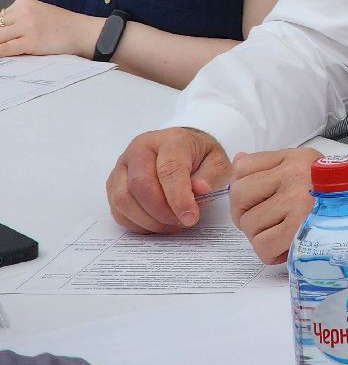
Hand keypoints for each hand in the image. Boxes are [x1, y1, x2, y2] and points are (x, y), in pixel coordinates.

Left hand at [0, 0, 102, 57]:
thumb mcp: (38, 14)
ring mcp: (27, 26)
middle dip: (1, 38)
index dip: (2, 31)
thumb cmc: (63, 26)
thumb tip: (2, 33)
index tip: (7, 38)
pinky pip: (4, 49)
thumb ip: (19, 19)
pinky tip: (3, 57)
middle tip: (9, 43)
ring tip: (9, 50)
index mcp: (23, 3)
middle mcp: (23, 12)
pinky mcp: (31, 41)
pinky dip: (0, 54)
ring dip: (1, 45)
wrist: (83, 32)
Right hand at [107, 127, 229, 233]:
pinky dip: (136, 223)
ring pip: (123, 200)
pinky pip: (117, 210)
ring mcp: (122, 166)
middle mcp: (140, 149)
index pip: (169, 169)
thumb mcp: (217, 162)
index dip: (178, 198)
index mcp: (169, 140)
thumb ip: (211, 176)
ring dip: (148, 220)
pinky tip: (156, 223)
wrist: (179, 149)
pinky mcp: (113, 183)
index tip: (190, 218)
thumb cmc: (199, 157)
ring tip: (171, 224)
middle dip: (161, 211)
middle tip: (181, 222)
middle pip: (140, 185)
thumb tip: (200, 190)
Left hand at [230, 147, 323, 263]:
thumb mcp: (305, 169)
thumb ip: (269, 166)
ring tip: (283, 234)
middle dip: (246, 215)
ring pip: (249, 224)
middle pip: (239, 195)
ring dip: (261, 237)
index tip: (257, 201)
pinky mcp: (299, 227)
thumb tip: (238, 159)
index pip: (243, 167)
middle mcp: (295, 174)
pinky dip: (271, 253)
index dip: (244, 190)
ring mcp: (297, 199)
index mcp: (295, 158)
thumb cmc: (335, 197)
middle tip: (265, 223)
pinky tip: (287, 246)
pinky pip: (262, 245)